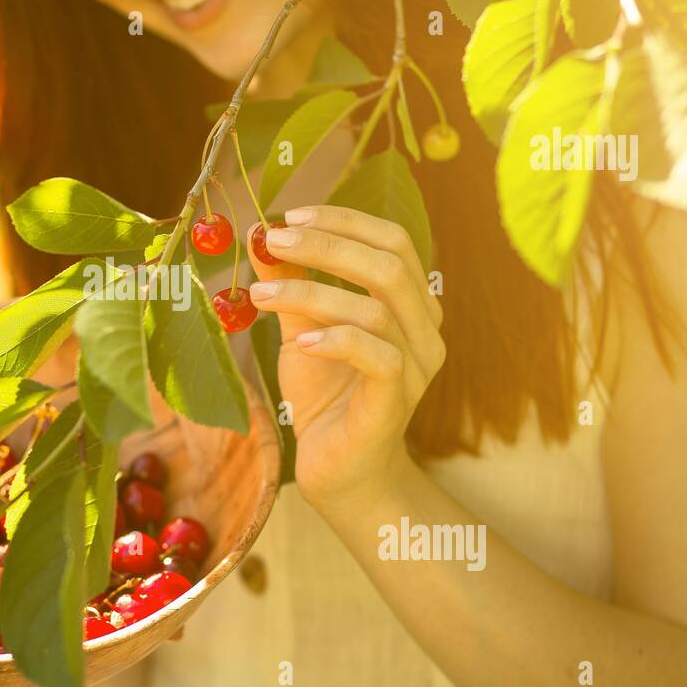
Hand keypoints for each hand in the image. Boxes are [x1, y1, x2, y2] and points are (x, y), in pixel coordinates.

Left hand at [246, 207, 444, 509]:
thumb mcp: (300, 330)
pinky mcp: (396, 400)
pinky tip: (300, 342)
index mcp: (410, 303)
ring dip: (311, 293)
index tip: (289, 217)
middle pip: (389, 265)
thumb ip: (290, 285)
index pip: (393, 241)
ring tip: (261, 296)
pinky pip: (377, 357)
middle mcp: (425, 329)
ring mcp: (416, 366)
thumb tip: (262, 237)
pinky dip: (335, 340)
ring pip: (376, 309)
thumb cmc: (325, 396)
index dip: (344, 221)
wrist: (339, 470)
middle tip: (273, 241)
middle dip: (327, 245)